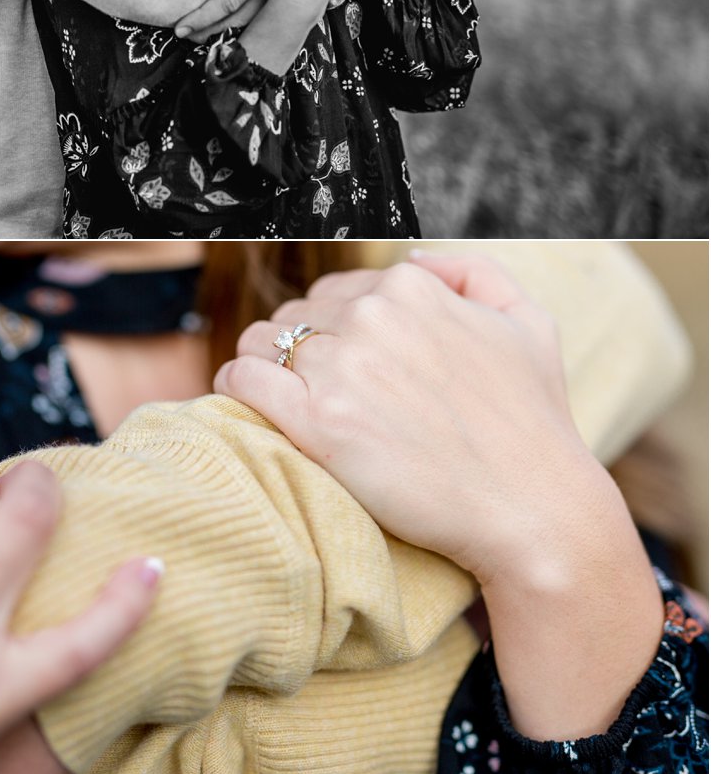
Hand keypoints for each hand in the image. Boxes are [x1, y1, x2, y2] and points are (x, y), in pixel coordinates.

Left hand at [174, 0, 268, 42]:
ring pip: (253, 24)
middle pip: (239, 20)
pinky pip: (263, 20)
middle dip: (211, 33)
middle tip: (186, 39)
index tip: (180, 29)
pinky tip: (227, 33)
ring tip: (200, 40)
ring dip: (226, 36)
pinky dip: (245, 30)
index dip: (203, 17)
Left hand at [214, 255, 597, 587]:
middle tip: (323, 394)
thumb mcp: (528, 324)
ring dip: (266, 367)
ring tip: (286, 402)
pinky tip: (249, 405)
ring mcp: (343, 367)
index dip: (336, 331)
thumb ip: (471, 272)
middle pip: (296, 316)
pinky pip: (243, 380)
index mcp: (411, 287)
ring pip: (262, 342)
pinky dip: (237, 388)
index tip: (347, 367)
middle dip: (302, 350)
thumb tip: (410, 260)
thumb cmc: (535, 425)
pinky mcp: (318, 422)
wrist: (535, 513)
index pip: (336, 292)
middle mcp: (372, 316)